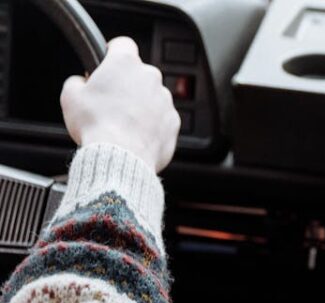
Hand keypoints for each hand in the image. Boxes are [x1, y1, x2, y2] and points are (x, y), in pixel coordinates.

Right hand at [61, 37, 179, 172]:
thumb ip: (78, 81)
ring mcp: (165, 100)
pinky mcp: (174, 122)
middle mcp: (150, 77)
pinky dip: (152, 124)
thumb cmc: (96, 125)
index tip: (107, 64)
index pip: (123, 44)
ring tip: (123, 123)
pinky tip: (136, 135)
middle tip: (111, 101)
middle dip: (127, 84)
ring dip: (141, 105)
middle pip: (139, 73)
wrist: (121, 156)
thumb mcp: (71, 96)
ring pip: (152, 97)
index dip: (112, 53)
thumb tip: (82, 83)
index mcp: (125, 63)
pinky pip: (162, 118)